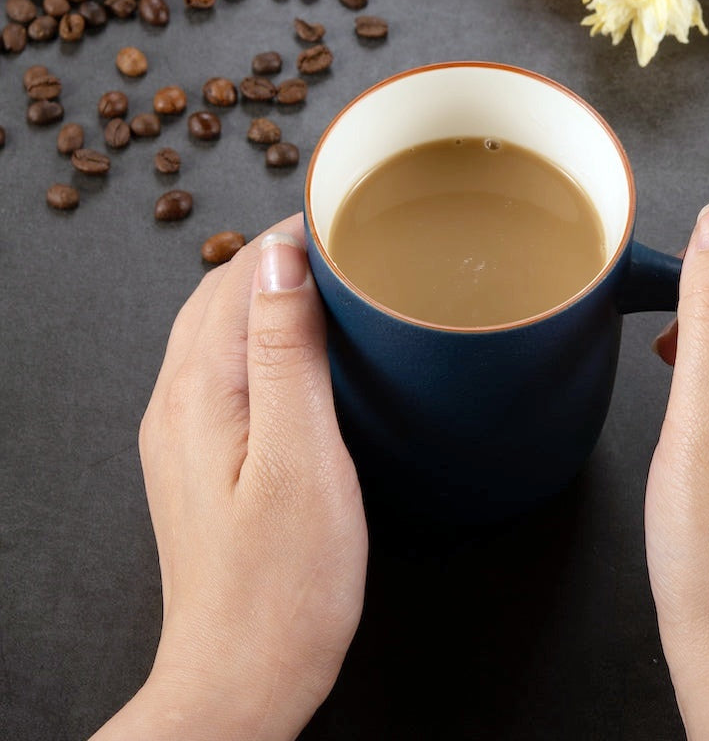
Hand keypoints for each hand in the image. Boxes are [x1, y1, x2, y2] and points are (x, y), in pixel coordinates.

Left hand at [92, 215, 367, 740]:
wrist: (240, 677)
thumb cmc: (283, 583)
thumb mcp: (300, 458)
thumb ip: (287, 354)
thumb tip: (279, 261)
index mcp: (201, 390)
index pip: (240, 273)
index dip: (293, 234)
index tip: (347, 212)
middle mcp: (178, 401)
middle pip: (221, 290)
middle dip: (279, 251)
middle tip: (348, 239)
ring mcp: (183, 430)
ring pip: (219, 325)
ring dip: (268, 289)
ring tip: (332, 279)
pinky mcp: (200, 455)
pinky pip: (224, 365)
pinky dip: (261, 332)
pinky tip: (302, 348)